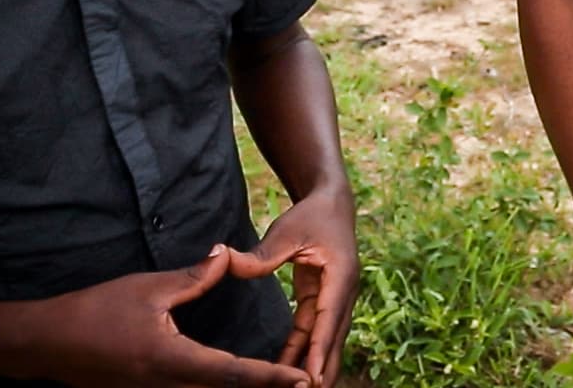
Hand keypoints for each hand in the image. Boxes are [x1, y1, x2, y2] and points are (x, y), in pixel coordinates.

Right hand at [30, 253, 311, 387]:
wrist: (47, 343)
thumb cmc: (95, 312)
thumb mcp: (149, 289)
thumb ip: (193, 277)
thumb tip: (227, 256)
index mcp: (174, 362)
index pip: (234, 375)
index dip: (270, 379)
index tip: (301, 380)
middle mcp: (168, 386)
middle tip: (302, 384)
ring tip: (276, 384)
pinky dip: (218, 387)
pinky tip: (234, 381)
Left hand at [227, 189, 357, 387]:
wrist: (333, 202)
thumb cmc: (310, 215)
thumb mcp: (286, 231)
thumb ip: (261, 254)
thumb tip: (228, 262)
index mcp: (340, 275)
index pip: (329, 320)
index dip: (319, 351)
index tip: (311, 379)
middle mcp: (344, 292)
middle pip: (333, 340)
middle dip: (322, 370)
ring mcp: (337, 297)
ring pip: (325, 340)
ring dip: (313, 365)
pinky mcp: (326, 299)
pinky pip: (314, 331)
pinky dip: (304, 350)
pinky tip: (288, 369)